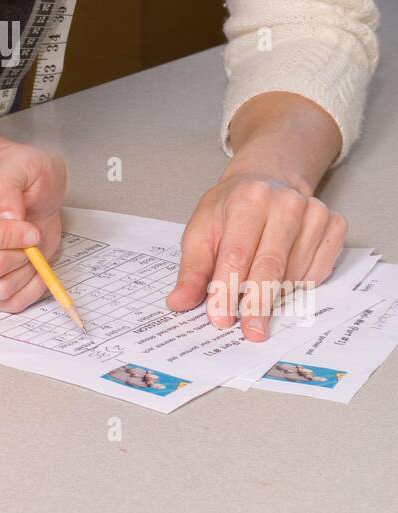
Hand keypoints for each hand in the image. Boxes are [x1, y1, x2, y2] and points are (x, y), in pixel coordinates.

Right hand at [0, 132, 65, 312]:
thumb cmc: (22, 173)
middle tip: (33, 234)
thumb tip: (5, 217)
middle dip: (19, 254)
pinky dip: (28, 290)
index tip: (30, 230)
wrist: (29, 188)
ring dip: (25, 272)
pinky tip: (36, 268)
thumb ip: (7, 183)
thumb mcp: (23, 162)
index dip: (1, 237)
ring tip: (33, 249)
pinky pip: (4, 304)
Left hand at [165, 171, 347, 340]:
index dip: (227, 291)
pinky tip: (285, 278)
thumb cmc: (230, 210)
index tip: (220, 319)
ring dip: (277, 295)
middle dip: (257, 304)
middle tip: (251, 332)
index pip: (235, 255)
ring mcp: (314, 212)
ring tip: (260, 298)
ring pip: (296, 273)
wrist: (266, 180)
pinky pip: (319, 271)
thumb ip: (192, 269)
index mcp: (246, 199)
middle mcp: (284, 202)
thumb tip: (179, 302)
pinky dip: (300, 285)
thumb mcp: (202, 230)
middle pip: (270, 266)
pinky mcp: (334, 224)